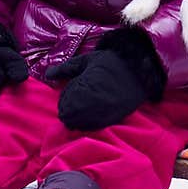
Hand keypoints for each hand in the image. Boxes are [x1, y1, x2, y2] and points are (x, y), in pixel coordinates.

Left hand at [44, 28, 165, 130]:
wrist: (139, 71)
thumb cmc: (111, 63)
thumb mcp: (86, 60)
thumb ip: (65, 69)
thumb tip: (47, 74)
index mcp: (83, 90)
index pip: (63, 104)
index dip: (65, 97)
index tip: (73, 87)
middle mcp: (91, 106)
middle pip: (68, 118)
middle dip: (69, 108)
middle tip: (78, 96)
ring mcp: (102, 115)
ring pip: (79, 125)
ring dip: (78, 116)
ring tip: (86, 103)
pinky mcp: (111, 120)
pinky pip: (92, 127)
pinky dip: (89, 121)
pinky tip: (93, 110)